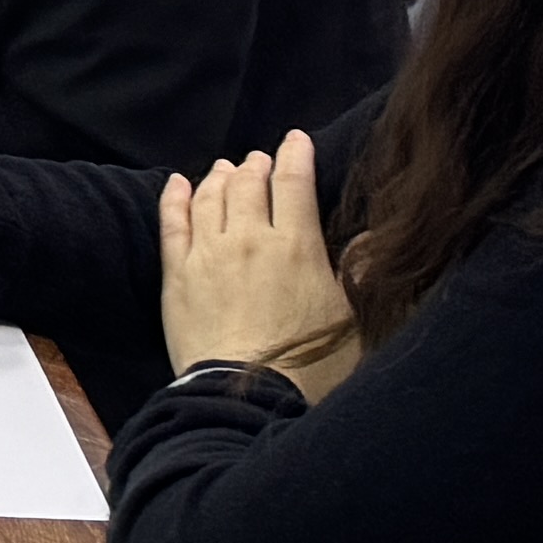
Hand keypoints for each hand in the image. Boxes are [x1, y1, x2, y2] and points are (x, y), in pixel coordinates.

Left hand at [157, 130, 359, 396]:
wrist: (247, 403)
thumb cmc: (309, 370)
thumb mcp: (354, 324)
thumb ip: (360, 274)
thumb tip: (369, 237)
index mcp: (297, 247)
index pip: (295, 182)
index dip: (295, 155)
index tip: (296, 140)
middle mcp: (250, 240)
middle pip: (249, 183)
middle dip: (256, 165)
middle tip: (260, 160)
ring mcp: (209, 255)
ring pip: (211, 197)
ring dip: (219, 177)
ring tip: (225, 169)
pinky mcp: (177, 276)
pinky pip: (172, 222)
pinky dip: (176, 197)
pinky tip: (178, 184)